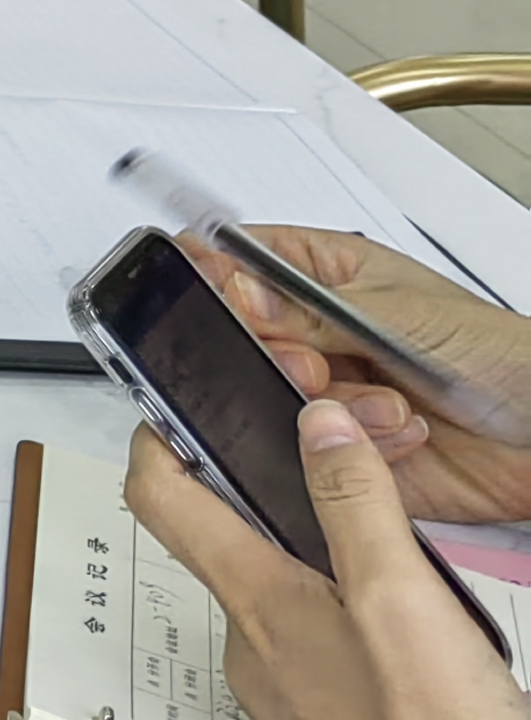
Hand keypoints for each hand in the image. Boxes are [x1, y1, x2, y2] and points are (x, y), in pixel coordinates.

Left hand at [129, 416, 530, 719]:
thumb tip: (318, 429)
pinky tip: (399, 636)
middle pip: (231, 543)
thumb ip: (355, 505)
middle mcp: (254, 650)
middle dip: (280, 504)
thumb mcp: (402, 597)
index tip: (173, 411)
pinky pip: (312, 653)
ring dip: (322, 572)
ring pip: (281, 601)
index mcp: (259, 604)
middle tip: (340, 480)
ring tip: (390, 567)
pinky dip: (344, 627)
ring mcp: (282, 694)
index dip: (159, 441)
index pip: (161, 497)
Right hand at [202, 226, 530, 524]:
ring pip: (277, 399)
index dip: (222, 283)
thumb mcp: (398, 314)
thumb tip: (236, 293)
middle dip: (281, 357)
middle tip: (315, 366)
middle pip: (248, 340)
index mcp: (325, 276)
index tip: (228, 305)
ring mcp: (334, 392)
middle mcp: (322, 334)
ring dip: (331, 408)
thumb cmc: (498, 351)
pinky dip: (356, 449)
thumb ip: (309, 310)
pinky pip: (314, 453)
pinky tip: (400, 434)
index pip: (240, 265)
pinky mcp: (347, 450)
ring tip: (384, 404)